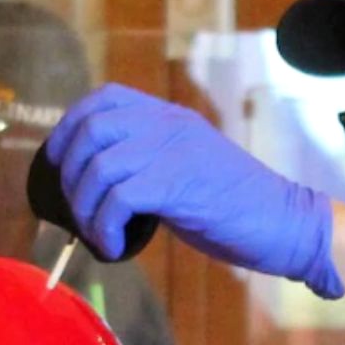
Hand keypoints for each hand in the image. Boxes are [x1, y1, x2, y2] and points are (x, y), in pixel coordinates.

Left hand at [46, 83, 343, 297]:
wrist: (285, 222)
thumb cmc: (237, 206)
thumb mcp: (187, 168)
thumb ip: (149, 162)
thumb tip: (98, 181)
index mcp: (170, 117)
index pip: (104, 99)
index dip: (70, 128)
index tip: (59, 163)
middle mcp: (168, 125)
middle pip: (91, 130)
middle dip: (70, 175)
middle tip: (77, 211)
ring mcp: (173, 151)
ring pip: (99, 168)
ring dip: (86, 209)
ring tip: (99, 235)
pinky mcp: (177, 184)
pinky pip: (118, 200)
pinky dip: (105, 228)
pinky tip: (115, 246)